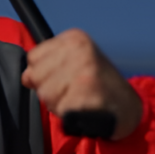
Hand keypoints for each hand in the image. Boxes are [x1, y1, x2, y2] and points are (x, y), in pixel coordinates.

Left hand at [21, 28, 142, 139]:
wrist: (128, 107)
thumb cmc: (97, 84)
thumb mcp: (73, 62)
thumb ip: (46, 64)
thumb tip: (26, 77)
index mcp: (74, 38)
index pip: (33, 56)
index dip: (44, 73)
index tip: (65, 76)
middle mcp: (79, 51)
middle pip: (36, 75)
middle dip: (49, 89)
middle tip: (73, 91)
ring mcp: (84, 72)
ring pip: (45, 94)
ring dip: (57, 104)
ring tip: (78, 99)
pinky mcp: (86, 94)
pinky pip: (58, 109)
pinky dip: (67, 115)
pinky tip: (83, 109)